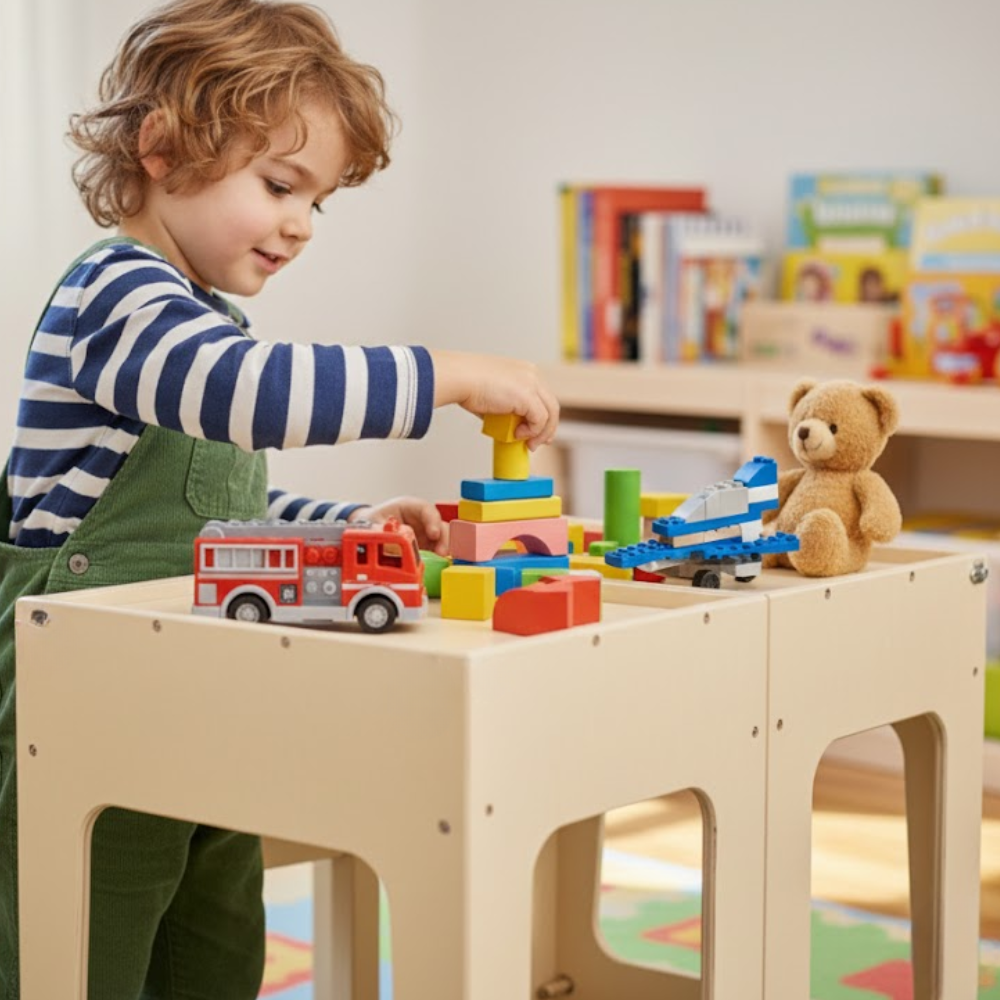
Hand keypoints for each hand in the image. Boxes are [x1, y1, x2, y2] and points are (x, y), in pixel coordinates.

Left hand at [349, 496, 448, 555]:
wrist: (368, 529)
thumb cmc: (372, 521)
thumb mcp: (373, 524)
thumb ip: (381, 531)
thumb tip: (390, 542)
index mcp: (408, 507)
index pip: (425, 509)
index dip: (432, 521)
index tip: (434, 534)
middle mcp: (420, 519)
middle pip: (439, 525)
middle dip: (443, 538)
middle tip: (442, 552)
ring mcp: (424, 533)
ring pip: (441, 539)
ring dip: (443, 549)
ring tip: (440, 560)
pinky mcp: (425, 546)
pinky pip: (435, 551)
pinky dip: (438, 558)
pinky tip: (437, 566)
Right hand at [430, 349, 559, 450]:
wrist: (459, 378)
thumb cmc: (467, 385)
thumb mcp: (493, 395)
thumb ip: (505, 409)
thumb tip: (509, 427)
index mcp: (525, 370)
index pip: (543, 396)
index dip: (544, 417)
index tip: (538, 432)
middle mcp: (532, 374)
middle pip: (552, 405)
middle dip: (548, 428)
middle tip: (538, 443)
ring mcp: (532, 383)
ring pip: (551, 414)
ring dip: (541, 434)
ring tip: (529, 445)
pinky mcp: (528, 396)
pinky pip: (540, 420)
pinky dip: (531, 432)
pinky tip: (517, 435)